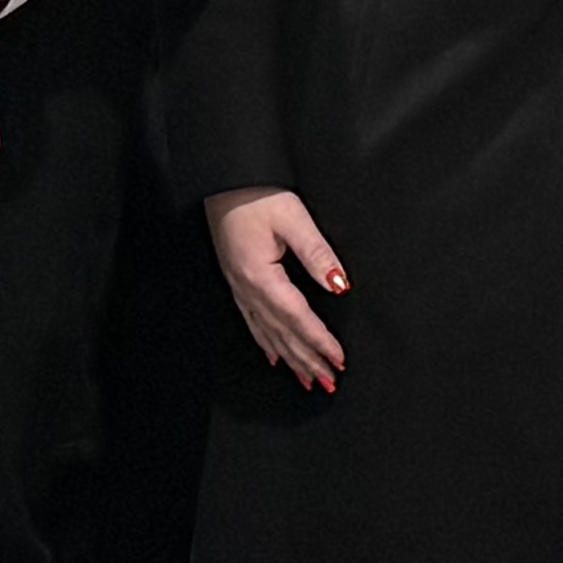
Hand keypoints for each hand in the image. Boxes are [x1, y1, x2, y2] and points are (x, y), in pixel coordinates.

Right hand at [205, 186, 347, 391]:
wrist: (223, 181)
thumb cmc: (255, 195)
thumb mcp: (293, 218)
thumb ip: (317, 254)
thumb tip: (339, 285)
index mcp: (262, 276)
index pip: (297, 318)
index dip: (319, 341)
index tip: (338, 360)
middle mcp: (248, 289)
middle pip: (282, 334)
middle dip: (306, 360)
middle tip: (328, 381)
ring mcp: (239, 288)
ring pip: (267, 334)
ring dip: (289, 359)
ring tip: (307, 379)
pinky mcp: (237, 281)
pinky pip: (253, 323)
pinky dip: (266, 343)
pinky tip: (273, 356)